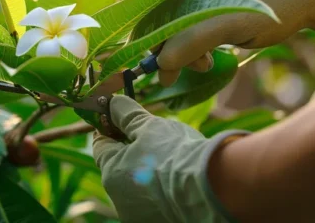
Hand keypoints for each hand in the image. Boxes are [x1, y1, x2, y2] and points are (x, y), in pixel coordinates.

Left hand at [93, 95, 243, 222]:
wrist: (214, 189)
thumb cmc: (177, 154)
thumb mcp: (149, 126)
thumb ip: (126, 114)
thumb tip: (113, 102)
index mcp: (110, 171)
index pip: (100, 144)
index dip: (110, 127)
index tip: (122, 117)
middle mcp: (118, 198)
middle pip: (119, 165)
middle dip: (132, 149)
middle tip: (153, 136)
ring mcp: (138, 214)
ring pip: (138, 184)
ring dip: (148, 171)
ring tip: (173, 159)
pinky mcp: (158, 222)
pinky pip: (155, 200)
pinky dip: (163, 190)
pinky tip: (180, 180)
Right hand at [143, 0, 314, 85]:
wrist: (311, 2)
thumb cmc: (276, 4)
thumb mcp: (232, 24)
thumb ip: (193, 41)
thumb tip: (160, 64)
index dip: (148, 19)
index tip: (150, 48)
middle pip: (163, 11)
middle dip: (166, 42)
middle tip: (168, 71)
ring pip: (175, 25)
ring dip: (181, 49)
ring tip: (199, 67)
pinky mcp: (210, 12)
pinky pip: (190, 32)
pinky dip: (193, 49)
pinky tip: (205, 62)